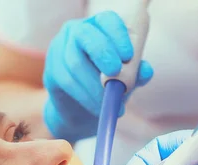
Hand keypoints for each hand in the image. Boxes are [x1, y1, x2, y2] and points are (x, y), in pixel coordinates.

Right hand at [43, 11, 153, 140]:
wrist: (83, 111)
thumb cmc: (109, 86)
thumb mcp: (127, 79)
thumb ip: (137, 73)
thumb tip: (146, 70)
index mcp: (99, 27)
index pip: (107, 20)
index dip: (117, 34)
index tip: (128, 55)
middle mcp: (76, 32)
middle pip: (84, 35)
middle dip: (102, 52)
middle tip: (116, 72)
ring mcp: (59, 50)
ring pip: (75, 63)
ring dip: (95, 86)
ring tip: (111, 104)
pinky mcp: (51, 70)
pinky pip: (67, 81)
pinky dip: (85, 97)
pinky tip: (98, 108)